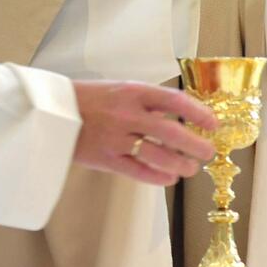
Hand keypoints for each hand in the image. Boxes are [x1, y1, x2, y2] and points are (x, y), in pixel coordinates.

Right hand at [71, 80, 216, 186]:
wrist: (53, 111)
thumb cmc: (90, 98)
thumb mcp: (120, 88)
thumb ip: (147, 102)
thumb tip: (180, 117)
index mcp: (132, 92)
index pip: (174, 101)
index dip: (198, 113)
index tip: (213, 123)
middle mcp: (126, 114)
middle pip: (171, 132)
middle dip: (196, 145)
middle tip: (208, 152)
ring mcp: (116, 138)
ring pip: (159, 155)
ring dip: (181, 164)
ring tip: (190, 168)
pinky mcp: (106, 158)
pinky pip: (139, 172)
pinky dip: (159, 176)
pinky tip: (170, 177)